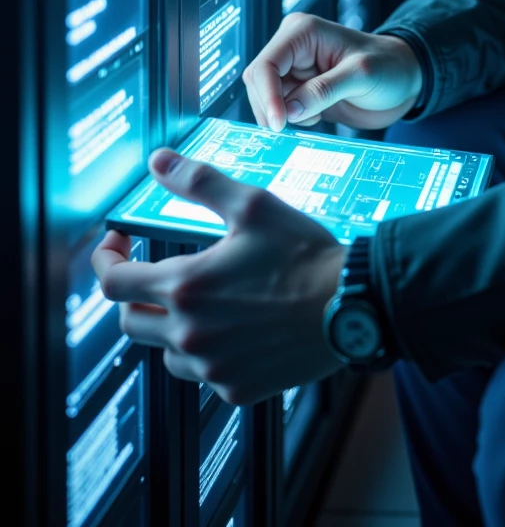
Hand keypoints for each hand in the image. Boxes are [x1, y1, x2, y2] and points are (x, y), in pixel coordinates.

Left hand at [92, 148, 345, 405]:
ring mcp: (212, 367)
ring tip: (203, 301)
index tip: (116, 245)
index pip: (113, 283)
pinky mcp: (235, 389)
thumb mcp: (254, 206)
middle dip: (135, 293)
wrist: (352, 307)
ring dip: (170, 326)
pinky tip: (234, 329)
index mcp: (187, 286)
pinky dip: (206, 353)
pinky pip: (202, 374)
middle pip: (129, 322)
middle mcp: (190, 333)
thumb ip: (200, 182)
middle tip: (158, 272)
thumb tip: (158, 160)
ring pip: (165, 351)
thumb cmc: (304, 254)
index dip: (106, 260)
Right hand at [243, 13, 422, 131]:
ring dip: (284, 115)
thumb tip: (289, 110)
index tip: (280, 125)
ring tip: (317, 117)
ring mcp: (294, 69)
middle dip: (272, 107)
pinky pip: (280, 108)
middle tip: (298, 126)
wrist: (404, 80)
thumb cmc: (389, 67)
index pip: (267, 65)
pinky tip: (317, 117)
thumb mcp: (361, 76)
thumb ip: (324, 90)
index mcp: (303, 32)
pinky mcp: (300, 89)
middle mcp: (292, 47)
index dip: (267, 95)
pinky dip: (292, 120)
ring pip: (265, 98)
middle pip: (258, 82)